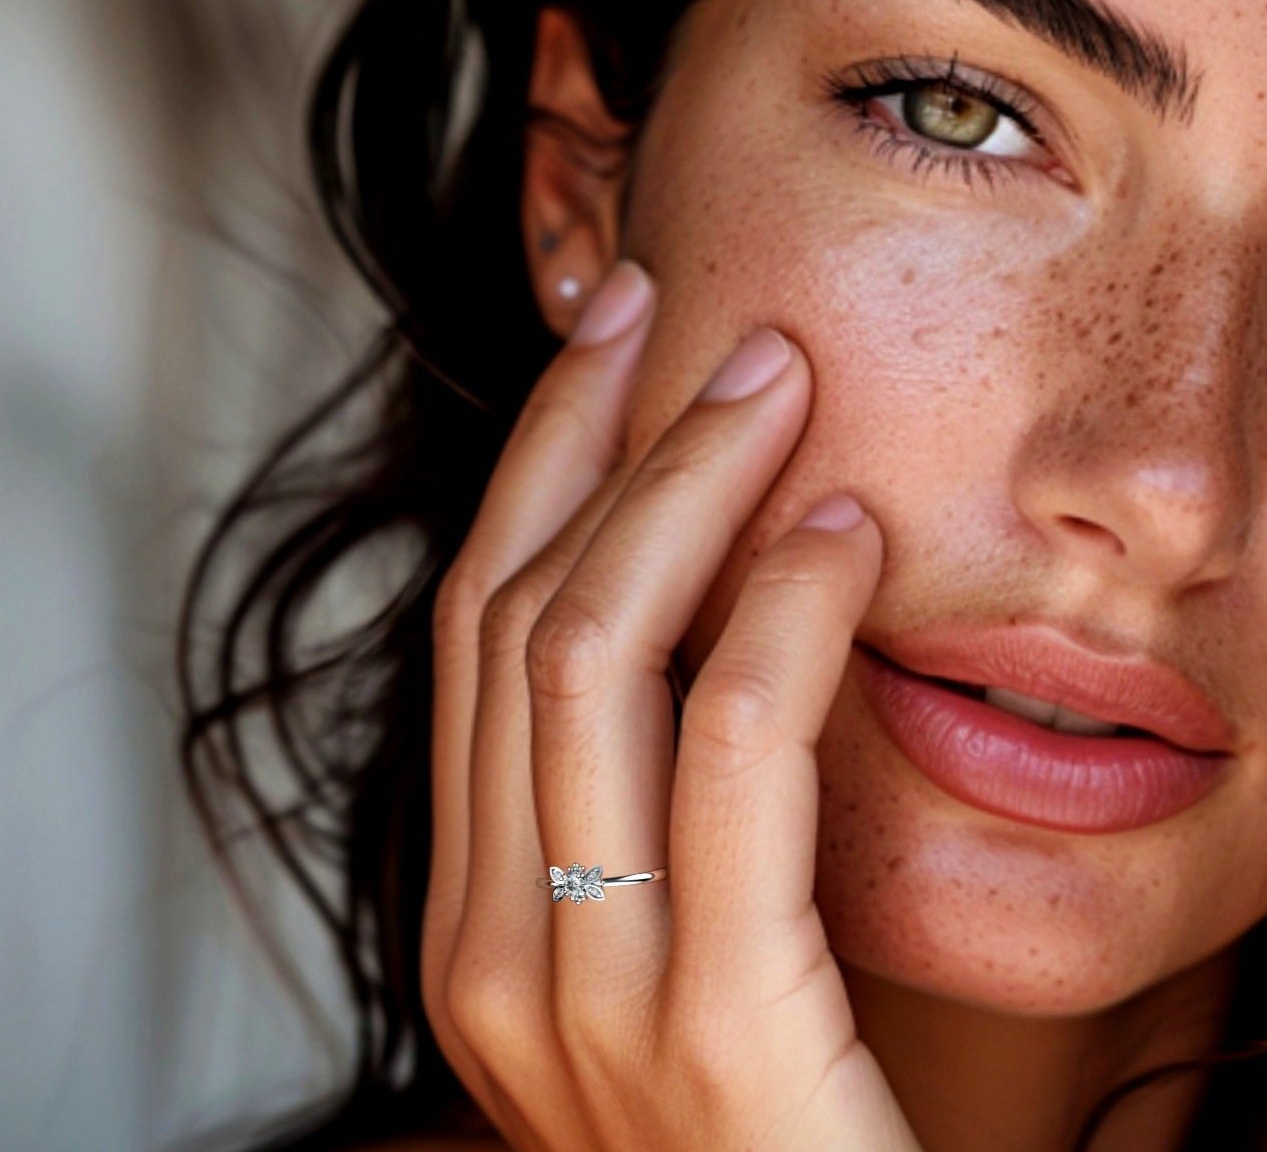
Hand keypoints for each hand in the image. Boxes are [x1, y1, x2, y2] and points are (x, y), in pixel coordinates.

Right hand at [422, 261, 923, 1150]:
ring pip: (591, 653)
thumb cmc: (774, 1117)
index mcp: (476, 919)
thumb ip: (642, 807)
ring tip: (769, 384)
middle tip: (682, 324)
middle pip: (516, 616)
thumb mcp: (669, 943)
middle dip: (596, 440)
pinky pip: (728, 752)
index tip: (601, 347)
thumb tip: (689, 598)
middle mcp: (490, 945)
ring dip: (683, 488)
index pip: (475, 636)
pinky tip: (839, 533)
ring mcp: (577, 992)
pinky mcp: (710, 1029)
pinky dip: (780, 616)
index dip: (531, 470)